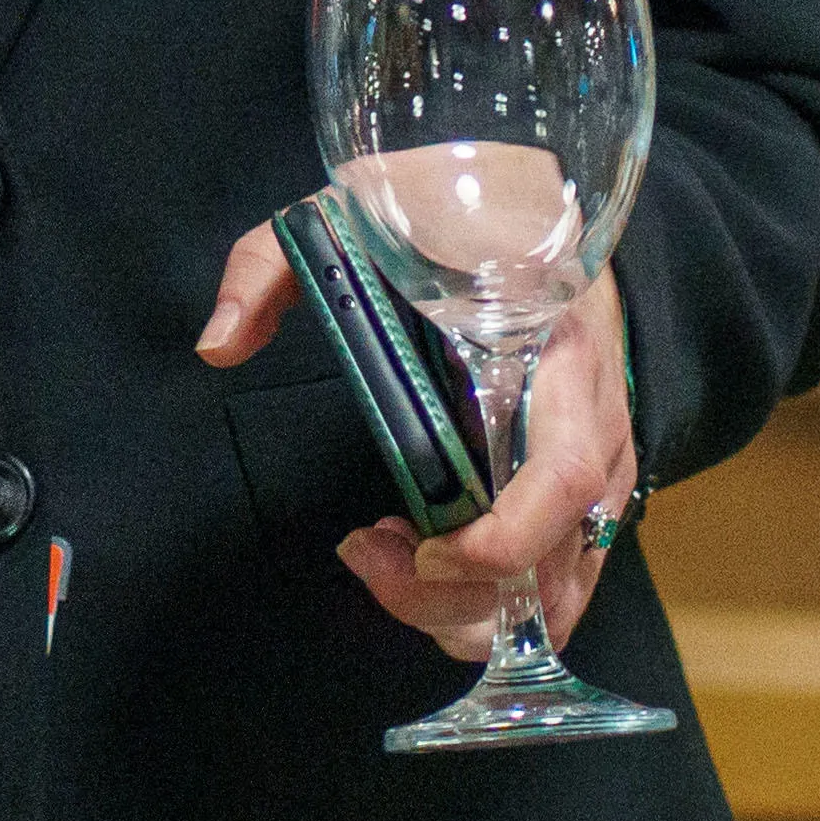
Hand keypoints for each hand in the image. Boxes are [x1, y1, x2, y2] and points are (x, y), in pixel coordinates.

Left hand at [199, 233, 638, 656]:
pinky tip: (429, 565)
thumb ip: (274, 267)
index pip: (564, 474)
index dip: (500, 538)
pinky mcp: (589, 495)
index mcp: (558, 355)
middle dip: (458, 598)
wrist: (539, 208)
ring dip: (471, 612)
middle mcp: (596, 426)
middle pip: (556, 560)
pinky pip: (562, 583)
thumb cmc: (450, 217)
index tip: (418, 547)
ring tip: (387, 557)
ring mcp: (602, 468)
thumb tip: (217, 345)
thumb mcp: (354, 215)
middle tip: (370, 557)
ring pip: (560, 590)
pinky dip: (495, 607)